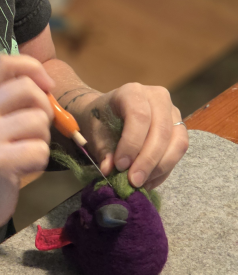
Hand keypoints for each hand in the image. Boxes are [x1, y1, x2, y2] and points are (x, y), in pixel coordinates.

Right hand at [0, 55, 54, 236]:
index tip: (45, 87)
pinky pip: (40, 151)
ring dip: (41, 141)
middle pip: (29, 90)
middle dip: (45, 110)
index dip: (33, 68)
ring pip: (39, 122)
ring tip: (23, 154)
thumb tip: (46, 86)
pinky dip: (39, 163)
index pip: (5, 63)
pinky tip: (22, 170)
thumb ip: (9, 102)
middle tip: (36, 130)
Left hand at [74, 83, 188, 189]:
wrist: (106, 114)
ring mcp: (172, 111)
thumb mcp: (95, 133)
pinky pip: (179, 150)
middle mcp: (157, 96)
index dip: (132, 143)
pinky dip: (165, 169)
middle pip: (162, 130)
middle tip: (134, 181)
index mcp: (132, 91)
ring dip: (160, 167)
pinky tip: (149, 180)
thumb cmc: (100, 121)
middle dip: (148, 160)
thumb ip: (103, 151)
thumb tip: (109, 170)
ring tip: (141, 183)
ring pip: (177, 142)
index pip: (139, 116)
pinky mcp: (179, 126)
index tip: (121, 166)